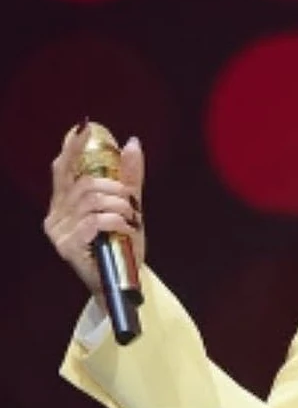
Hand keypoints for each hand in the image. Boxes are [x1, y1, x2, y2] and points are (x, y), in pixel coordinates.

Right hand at [42, 121, 145, 308]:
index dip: (72, 147)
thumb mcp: (128, 205)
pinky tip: (126, 229)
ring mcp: (59, 231)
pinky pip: (95, 221)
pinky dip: (118, 221)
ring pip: (92, 200)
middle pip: (84, 183)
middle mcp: (55, 214)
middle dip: (115, 188)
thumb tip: (131, 143)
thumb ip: (129, 176)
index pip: (63, 169)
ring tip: (131, 218)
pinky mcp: (67, 246)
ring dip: (120, 205)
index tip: (82, 128)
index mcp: (65, 202)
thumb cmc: (122, 243)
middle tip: (131, 202)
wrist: (123, 278)